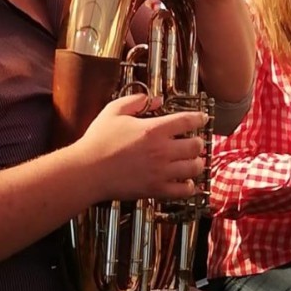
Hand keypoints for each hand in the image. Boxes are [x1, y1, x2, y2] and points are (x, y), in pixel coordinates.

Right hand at [77, 93, 208, 201]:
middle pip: (196, 145)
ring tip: (193, 161)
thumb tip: (156, 100)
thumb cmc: (97, 141)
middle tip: (194, 142)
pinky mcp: (156, 189)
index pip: (187, 121)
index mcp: (153, 130)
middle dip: (197, 142)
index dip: (199, 118)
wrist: (87, 171)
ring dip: (196, 163)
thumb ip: (136, 101)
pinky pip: (183, 191)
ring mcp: (160, 172)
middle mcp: (162, 151)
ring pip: (194, 168)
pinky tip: (187, 182)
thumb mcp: (113, 111)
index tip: (203, 118)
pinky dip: (189, 187)